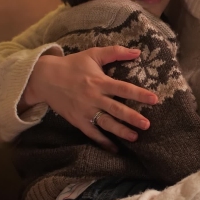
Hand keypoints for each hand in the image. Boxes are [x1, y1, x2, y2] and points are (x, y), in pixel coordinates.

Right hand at [22, 46, 157, 150]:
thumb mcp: (93, 54)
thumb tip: (137, 51)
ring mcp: (85, 110)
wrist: (44, 78)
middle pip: (116, 109)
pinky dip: (102, 142)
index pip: (123, 88)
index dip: (139, 94)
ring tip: (135, 137)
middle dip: (132, 118)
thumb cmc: (72, 64)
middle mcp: (94, 97)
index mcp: (99, 81)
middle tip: (147, 124)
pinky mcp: (78, 120)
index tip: (154, 99)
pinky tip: (114, 148)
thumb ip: (115, 52)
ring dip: (120, 131)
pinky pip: (92, 133)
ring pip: (106, 123)